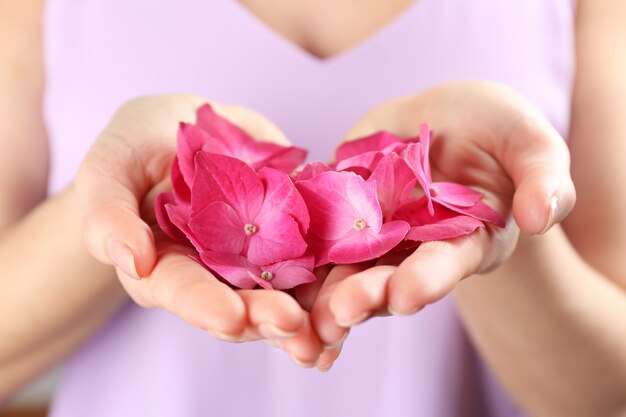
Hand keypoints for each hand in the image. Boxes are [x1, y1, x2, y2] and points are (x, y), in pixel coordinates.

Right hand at [75, 94, 322, 365]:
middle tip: (296, 327)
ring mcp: (257, 263)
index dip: (205, 306)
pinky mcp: (295, 241)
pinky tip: (361, 295)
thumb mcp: (112, 163)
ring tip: (334, 331)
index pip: (182, 291)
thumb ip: (107, 210)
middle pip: (240, 307)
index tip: (231, 317)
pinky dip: (339, 284)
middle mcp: (214, 276)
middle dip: (267, 319)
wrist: (192, 127)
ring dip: (310, 318)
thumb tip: (129, 260)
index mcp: (164, 267)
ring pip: (285, 298)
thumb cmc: (140, 144)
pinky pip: (319, 267)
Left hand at [304, 81, 575, 365]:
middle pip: (388, 280)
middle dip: (365, 296)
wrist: (446, 119)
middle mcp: (415, 250)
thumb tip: (540, 215)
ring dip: (322, 296)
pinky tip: (268, 284)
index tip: (407, 292)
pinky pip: (313, 239)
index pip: (447, 264)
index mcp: (464, 241)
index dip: (428, 278)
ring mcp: (373, 235)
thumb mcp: (527, 140)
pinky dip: (294, 262)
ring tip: (298, 318)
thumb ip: (542, 175)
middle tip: (340, 312)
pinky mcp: (336, 212)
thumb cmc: (496, 131)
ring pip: (345, 272)